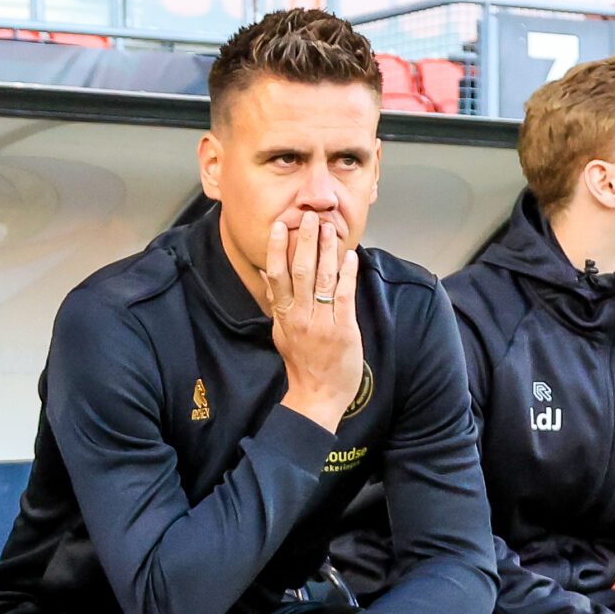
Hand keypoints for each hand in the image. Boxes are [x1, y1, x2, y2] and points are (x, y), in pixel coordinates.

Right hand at [261, 208, 364, 430]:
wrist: (317, 396)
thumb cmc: (302, 365)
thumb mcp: (281, 333)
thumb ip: (276, 303)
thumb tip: (265, 276)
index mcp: (284, 316)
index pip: (277, 276)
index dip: (278, 250)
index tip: (280, 227)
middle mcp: (300, 316)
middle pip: (299, 271)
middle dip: (304, 241)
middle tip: (308, 217)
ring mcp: (321, 322)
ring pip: (321, 279)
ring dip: (326, 251)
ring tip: (329, 227)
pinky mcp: (342, 329)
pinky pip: (343, 296)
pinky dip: (346, 274)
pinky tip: (349, 256)